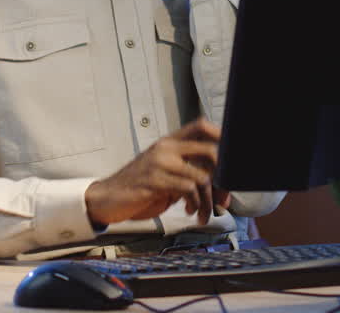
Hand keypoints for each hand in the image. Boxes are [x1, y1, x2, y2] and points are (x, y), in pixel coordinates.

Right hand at [85, 118, 232, 227]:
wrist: (106, 199)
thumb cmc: (138, 188)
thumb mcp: (163, 173)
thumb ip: (185, 170)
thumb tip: (217, 180)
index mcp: (169, 142)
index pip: (201, 126)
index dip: (222, 136)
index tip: (232, 160)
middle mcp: (166, 148)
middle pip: (210, 150)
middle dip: (224, 178)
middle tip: (225, 197)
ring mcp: (160, 163)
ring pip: (202, 177)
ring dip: (210, 200)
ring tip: (206, 213)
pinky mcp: (155, 180)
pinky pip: (188, 190)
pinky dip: (196, 204)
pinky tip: (191, 212)